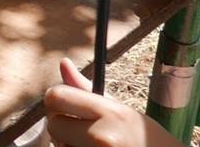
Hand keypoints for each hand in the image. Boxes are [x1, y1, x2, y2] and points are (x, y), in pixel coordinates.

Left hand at [44, 59, 180, 146]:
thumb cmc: (145, 139)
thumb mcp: (120, 110)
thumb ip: (86, 91)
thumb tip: (62, 62)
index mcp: (110, 113)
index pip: (56, 96)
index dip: (56, 100)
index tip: (66, 106)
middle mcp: (103, 136)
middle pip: (53, 124)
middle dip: (62, 126)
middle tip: (80, 130)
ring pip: (60, 145)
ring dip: (69, 145)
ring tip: (94, 145)